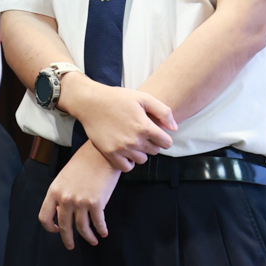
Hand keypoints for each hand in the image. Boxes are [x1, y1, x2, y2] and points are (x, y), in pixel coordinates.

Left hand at [38, 142, 120, 248]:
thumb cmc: (84, 162)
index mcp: (54, 191)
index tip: (56, 230)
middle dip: (67, 239)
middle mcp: (65, 199)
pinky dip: (101, 230)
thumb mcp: (65, 177)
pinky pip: (97, 223)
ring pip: (82, 228)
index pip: (44, 216)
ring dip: (88, 237)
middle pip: (63, 227)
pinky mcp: (96, 204)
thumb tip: (63, 212)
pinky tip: (103, 232)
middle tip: (70, 246)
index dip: (49, 227)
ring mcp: (80, 202)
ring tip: (92, 241)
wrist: (102, 153)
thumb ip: (62, 194)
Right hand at [58, 75, 176, 171]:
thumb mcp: (143, 98)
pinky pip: (126, 167)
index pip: (166, 143)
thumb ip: (163, 112)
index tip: (157, 132)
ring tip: (133, 141)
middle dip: (153, 143)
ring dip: (141, 152)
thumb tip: (174, 129)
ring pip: (142, 160)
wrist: (91, 103)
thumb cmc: (118, 98)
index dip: (164, 138)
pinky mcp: (110, 153)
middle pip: (155, 151)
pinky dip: (129, 162)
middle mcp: (134, 140)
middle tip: (143, 134)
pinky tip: (126, 151)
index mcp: (144, 126)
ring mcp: (122, 148)